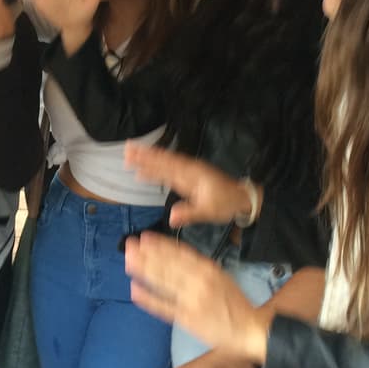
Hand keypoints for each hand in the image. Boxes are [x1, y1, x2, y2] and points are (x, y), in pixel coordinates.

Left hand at [123, 232, 268, 364]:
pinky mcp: (187, 320)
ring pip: (164, 283)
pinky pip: (164, 307)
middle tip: (128, 245)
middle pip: (168, 265)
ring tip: (128, 261)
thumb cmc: (235, 303)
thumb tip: (175, 255)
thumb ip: (199, 266)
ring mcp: (191, 301)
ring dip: (144, 271)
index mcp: (208, 270)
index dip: (160, 245)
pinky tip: (135, 290)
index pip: (180, 253)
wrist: (251, 330)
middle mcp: (198, 283)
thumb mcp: (221, 276)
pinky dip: (149, 299)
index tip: (145, 237)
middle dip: (146, 254)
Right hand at [124, 143, 257, 226]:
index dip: (150, 161)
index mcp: (191, 175)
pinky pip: (170, 168)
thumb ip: (190, 213)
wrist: (241, 198)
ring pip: (165, 162)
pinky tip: (145, 171)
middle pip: (163, 159)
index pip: (167, 166)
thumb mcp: (209, 212)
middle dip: (145, 155)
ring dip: (149, 158)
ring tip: (131, 154)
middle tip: (127, 150)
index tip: (135, 156)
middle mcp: (188, 169)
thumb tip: (171, 217)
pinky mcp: (189, 175)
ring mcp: (188, 171)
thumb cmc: (226, 204)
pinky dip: (157, 167)